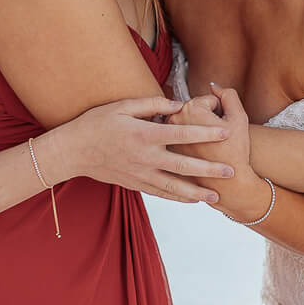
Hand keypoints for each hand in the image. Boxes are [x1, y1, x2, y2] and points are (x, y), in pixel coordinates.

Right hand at [47, 95, 233, 203]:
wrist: (73, 151)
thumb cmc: (97, 123)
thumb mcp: (122, 105)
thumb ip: (152, 103)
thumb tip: (178, 103)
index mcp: (144, 133)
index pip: (182, 132)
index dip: (206, 132)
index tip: (226, 132)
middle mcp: (145, 157)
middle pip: (183, 164)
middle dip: (209, 168)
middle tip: (231, 172)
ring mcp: (139, 174)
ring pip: (173, 186)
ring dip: (196, 192)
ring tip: (216, 197)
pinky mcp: (134, 184)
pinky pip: (159, 193)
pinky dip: (177, 198)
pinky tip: (192, 200)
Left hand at [172, 84, 269, 219]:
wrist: (228, 186)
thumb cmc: (235, 151)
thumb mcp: (238, 117)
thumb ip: (227, 95)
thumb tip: (213, 86)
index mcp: (190, 109)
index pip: (209, 100)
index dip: (222, 113)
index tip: (224, 128)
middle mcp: (173, 121)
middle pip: (195, 111)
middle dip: (207, 121)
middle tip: (217, 139)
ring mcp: (167, 137)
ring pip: (186, 125)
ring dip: (196, 131)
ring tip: (209, 147)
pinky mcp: (166, 152)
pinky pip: (180, 140)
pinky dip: (188, 143)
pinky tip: (199, 154)